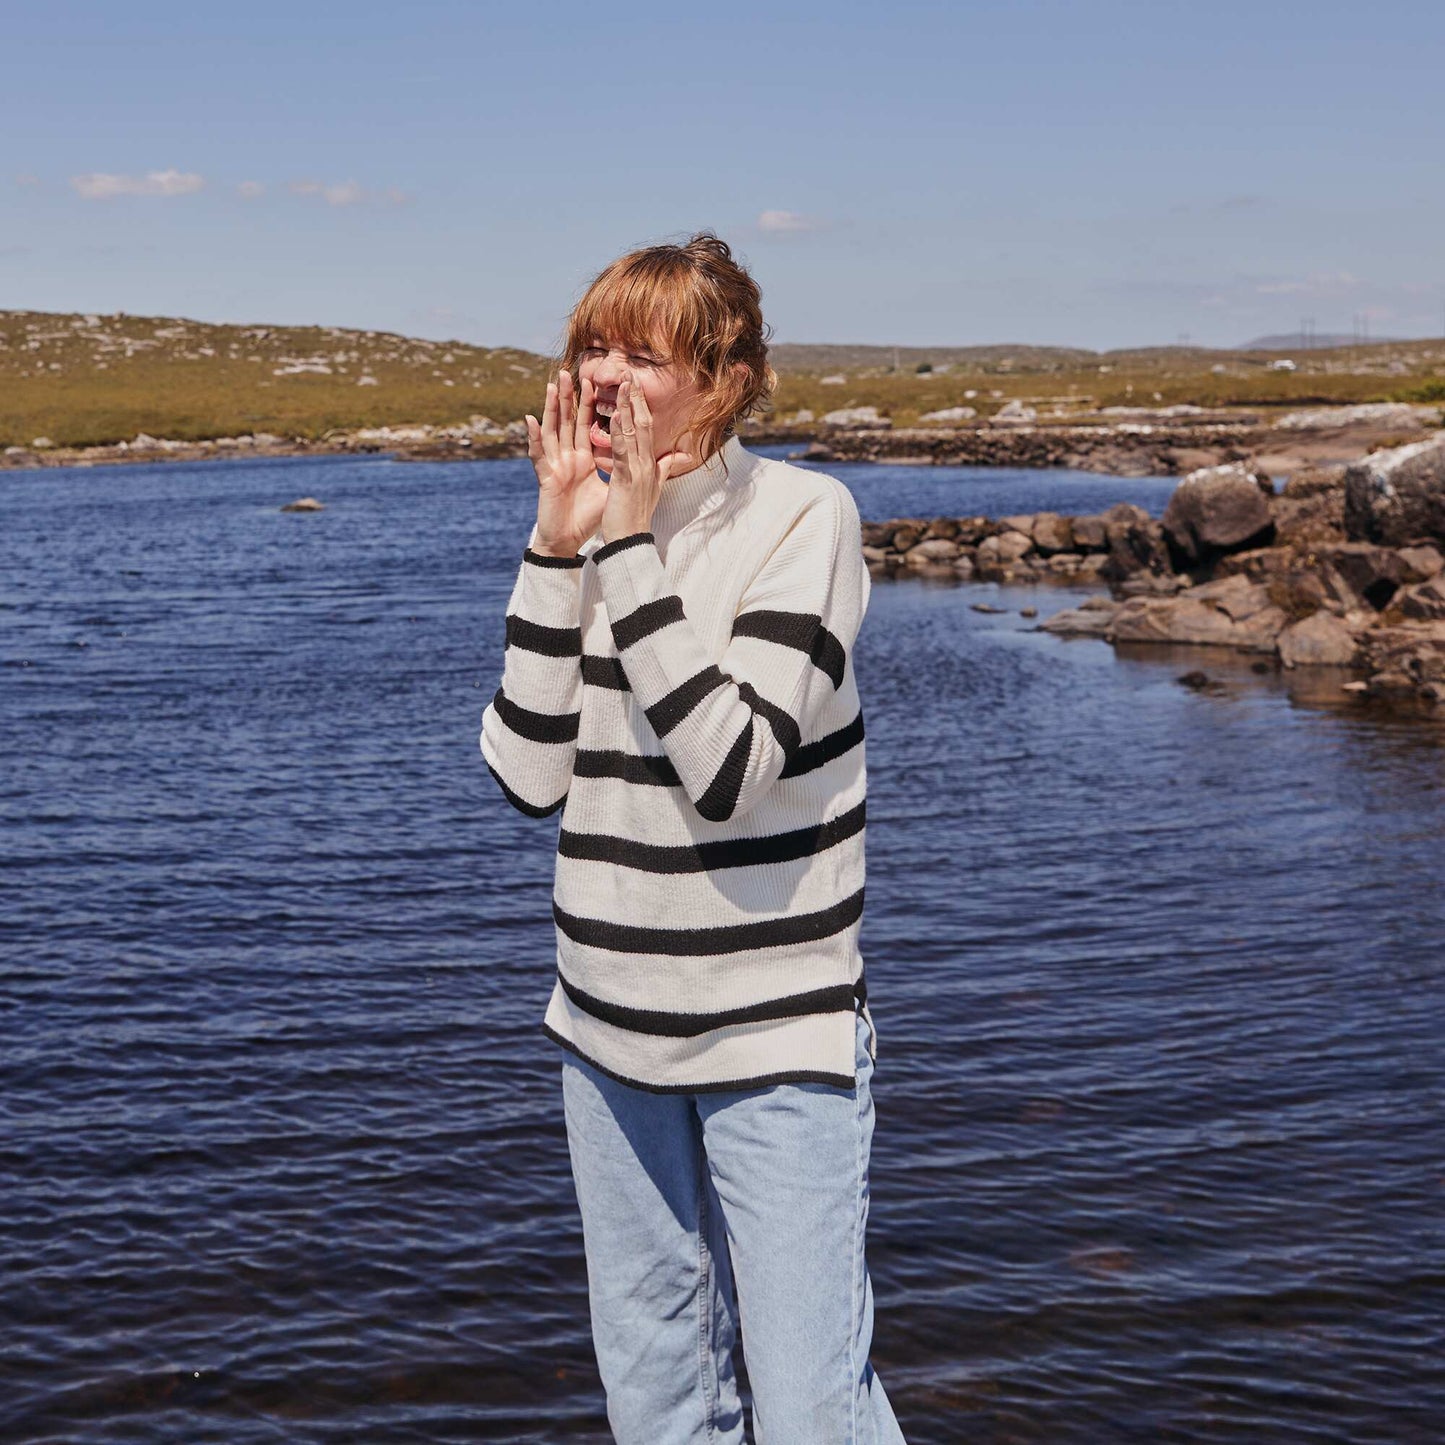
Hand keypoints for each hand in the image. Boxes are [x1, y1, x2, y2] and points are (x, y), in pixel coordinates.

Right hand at [525, 370, 608, 555]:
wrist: (570, 541)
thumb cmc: (588, 517)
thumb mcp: (611, 489)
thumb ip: (623, 471)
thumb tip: (643, 461)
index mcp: (583, 459)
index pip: (586, 426)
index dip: (588, 404)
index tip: (594, 381)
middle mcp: (568, 458)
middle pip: (567, 422)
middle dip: (568, 397)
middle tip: (570, 371)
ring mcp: (555, 466)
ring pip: (552, 431)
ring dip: (550, 408)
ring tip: (551, 385)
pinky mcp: (546, 478)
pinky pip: (538, 455)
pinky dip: (534, 438)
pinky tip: (530, 420)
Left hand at [600, 375, 698, 543]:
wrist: (631, 540)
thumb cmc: (637, 515)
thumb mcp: (655, 487)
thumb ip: (666, 467)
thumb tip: (681, 454)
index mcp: (650, 463)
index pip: (646, 428)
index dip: (640, 406)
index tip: (633, 386)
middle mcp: (647, 463)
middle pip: (642, 424)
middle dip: (635, 398)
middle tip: (629, 374)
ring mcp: (638, 470)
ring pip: (633, 432)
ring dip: (627, 407)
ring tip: (622, 385)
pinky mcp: (626, 479)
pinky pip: (622, 451)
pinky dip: (619, 433)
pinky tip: (613, 416)